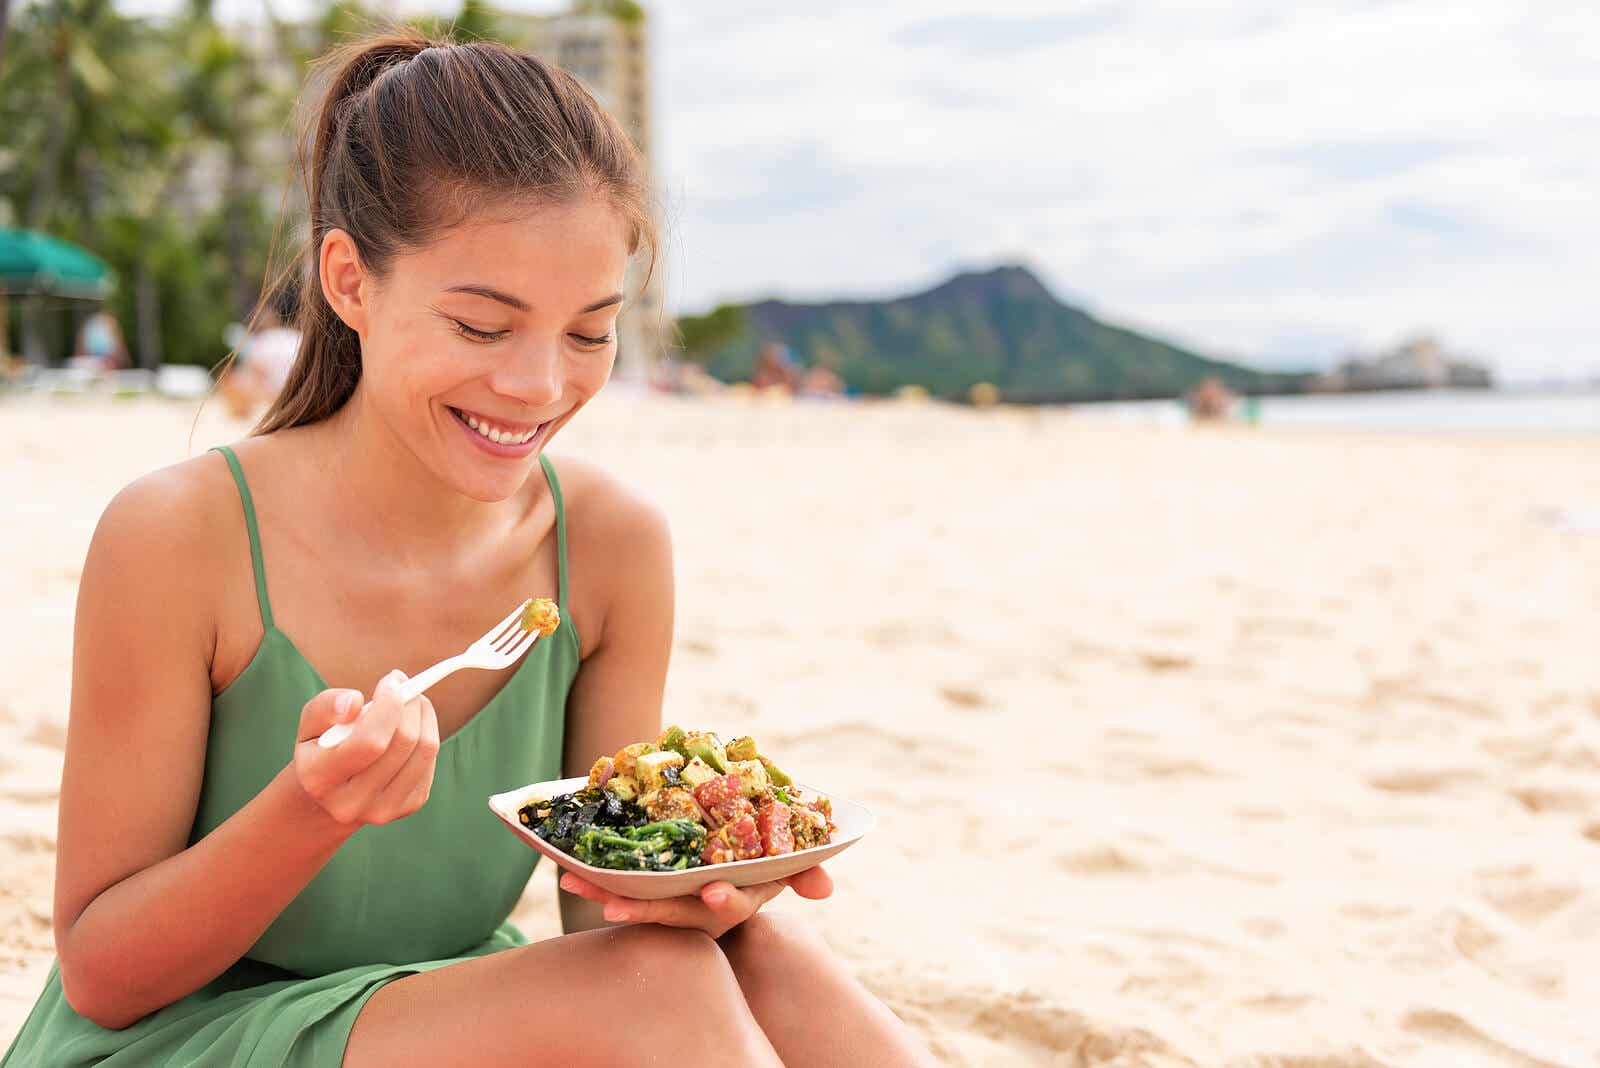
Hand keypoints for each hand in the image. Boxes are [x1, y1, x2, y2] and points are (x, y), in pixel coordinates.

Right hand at [292, 670, 440, 826]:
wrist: (331, 794)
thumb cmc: (321, 746)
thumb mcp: (311, 722)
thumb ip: (326, 706)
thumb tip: (355, 703)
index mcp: (318, 779)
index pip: (369, 742)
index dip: (389, 706)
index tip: (392, 681)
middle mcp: (350, 803)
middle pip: (403, 743)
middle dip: (410, 704)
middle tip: (405, 684)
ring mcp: (382, 810)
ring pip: (424, 750)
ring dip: (423, 715)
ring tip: (410, 701)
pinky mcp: (408, 807)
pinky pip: (431, 760)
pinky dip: (427, 733)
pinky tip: (410, 727)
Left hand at [560, 865, 833, 939]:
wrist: (725, 871)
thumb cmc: (758, 862)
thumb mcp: (784, 865)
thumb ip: (804, 871)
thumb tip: (825, 888)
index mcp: (737, 896)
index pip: (733, 901)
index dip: (725, 898)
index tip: (713, 891)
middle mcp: (701, 908)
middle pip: (671, 912)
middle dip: (643, 909)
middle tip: (613, 905)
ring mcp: (673, 903)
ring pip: (638, 903)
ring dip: (605, 895)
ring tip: (574, 884)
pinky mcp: (648, 893)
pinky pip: (620, 888)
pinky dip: (595, 882)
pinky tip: (566, 872)